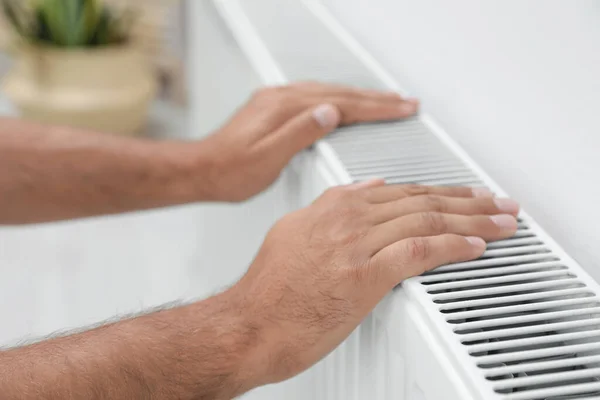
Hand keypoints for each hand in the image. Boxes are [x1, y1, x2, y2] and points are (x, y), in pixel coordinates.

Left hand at [201, 82, 418, 200]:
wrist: (201, 170)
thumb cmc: (230, 171)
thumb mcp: (266, 159)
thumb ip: (299, 134)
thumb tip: (330, 112)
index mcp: (285, 110)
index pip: (342, 104)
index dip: (376, 107)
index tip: (402, 108)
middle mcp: (282, 99)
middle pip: (340, 94)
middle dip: (376, 99)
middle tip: (405, 103)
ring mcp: (277, 102)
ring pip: (329, 93)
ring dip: (360, 97)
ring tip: (384, 102)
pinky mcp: (273, 109)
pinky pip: (315, 97)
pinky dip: (338, 99)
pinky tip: (343, 104)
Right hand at [233, 181, 518, 384]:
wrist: (250, 322)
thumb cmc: (269, 287)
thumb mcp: (294, 230)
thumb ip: (331, 206)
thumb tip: (365, 189)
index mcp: (334, 206)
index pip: (401, 190)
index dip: (440, 191)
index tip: (464, 195)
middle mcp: (348, 219)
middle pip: (421, 201)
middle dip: (468, 201)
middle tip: (497, 203)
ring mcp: (357, 246)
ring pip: (426, 221)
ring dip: (472, 221)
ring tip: (500, 223)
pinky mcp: (363, 277)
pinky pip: (418, 253)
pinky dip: (452, 247)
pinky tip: (474, 248)